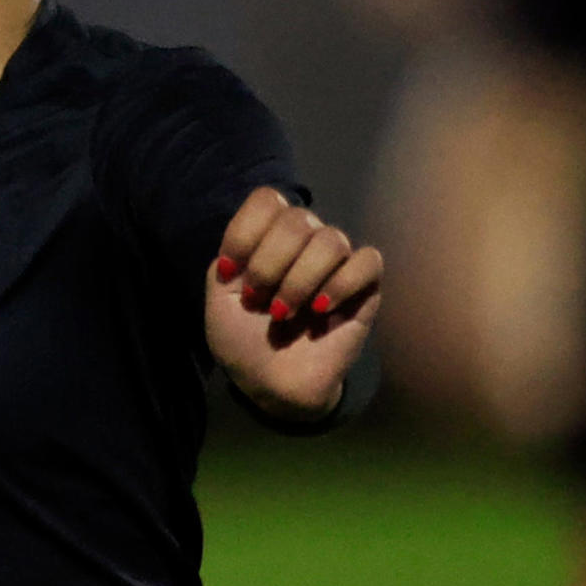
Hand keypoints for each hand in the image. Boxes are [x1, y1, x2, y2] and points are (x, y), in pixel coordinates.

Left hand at [205, 186, 385, 420]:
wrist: (271, 386)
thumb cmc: (244, 342)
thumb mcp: (218, 302)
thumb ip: (228, 260)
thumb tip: (254, 242)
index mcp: (268, 237)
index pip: (268, 200)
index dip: (246, 231)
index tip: (229, 271)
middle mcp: (305, 242)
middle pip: (298, 219)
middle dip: (270, 263)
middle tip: (259, 301)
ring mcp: (336, 264)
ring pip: (331, 240)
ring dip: (300, 279)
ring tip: (284, 313)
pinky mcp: (365, 289)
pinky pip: (367, 261)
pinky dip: (342, 282)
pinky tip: (321, 309)